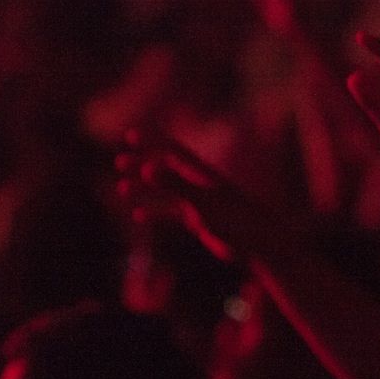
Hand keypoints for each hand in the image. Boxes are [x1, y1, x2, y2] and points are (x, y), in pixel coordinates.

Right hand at [114, 135, 274, 262]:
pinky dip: (154, 213)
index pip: (172, 150)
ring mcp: (198, 203)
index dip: (152, 140)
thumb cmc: (236, 220)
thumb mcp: (202, 202)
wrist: (261, 244)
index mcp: (201, 174)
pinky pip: (171, 214)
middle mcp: (198, 184)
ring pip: (165, 192)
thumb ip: (175, 184)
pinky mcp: (200, 221)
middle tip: (119, 162)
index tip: (130, 135)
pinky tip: (138, 216)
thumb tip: (147, 168)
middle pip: (165, 168)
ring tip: (121, 189)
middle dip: (141, 164)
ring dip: (143, 189)